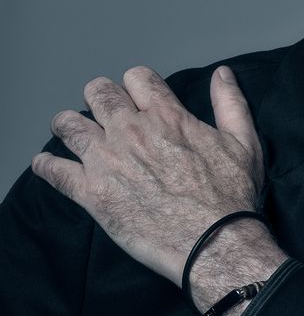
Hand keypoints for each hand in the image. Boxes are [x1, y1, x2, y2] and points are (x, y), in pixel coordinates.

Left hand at [32, 65, 267, 286]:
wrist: (214, 242)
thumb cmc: (232, 195)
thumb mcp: (245, 143)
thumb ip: (231, 104)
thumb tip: (221, 74)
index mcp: (167, 116)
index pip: (137, 78)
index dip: (136, 83)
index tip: (136, 95)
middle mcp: (131, 131)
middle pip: (98, 94)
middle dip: (100, 97)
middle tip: (103, 112)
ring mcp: (107, 161)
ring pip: (68, 125)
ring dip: (69, 125)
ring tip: (73, 134)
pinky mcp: (90, 192)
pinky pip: (53, 170)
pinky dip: (46, 165)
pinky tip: (48, 165)